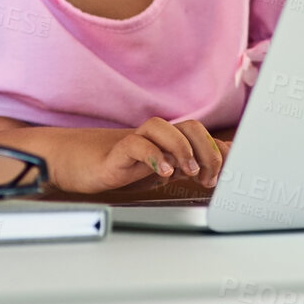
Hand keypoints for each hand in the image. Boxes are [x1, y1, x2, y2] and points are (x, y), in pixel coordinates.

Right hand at [49, 118, 229, 193]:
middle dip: (206, 149)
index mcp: (166, 141)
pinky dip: (154, 156)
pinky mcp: (114, 152)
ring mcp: (134, 141)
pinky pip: (137, 144)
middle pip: (189, 127)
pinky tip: (163, 173)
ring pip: (164, 127)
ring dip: (182, 148)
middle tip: (208, 176)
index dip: (218, 148)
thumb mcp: (156, 171)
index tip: (231, 169)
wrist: (71, 163)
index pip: (200, 134)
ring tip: (189, 172)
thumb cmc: (115, 168)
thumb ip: (183, 165)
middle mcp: (153, 137)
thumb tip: (219, 164)